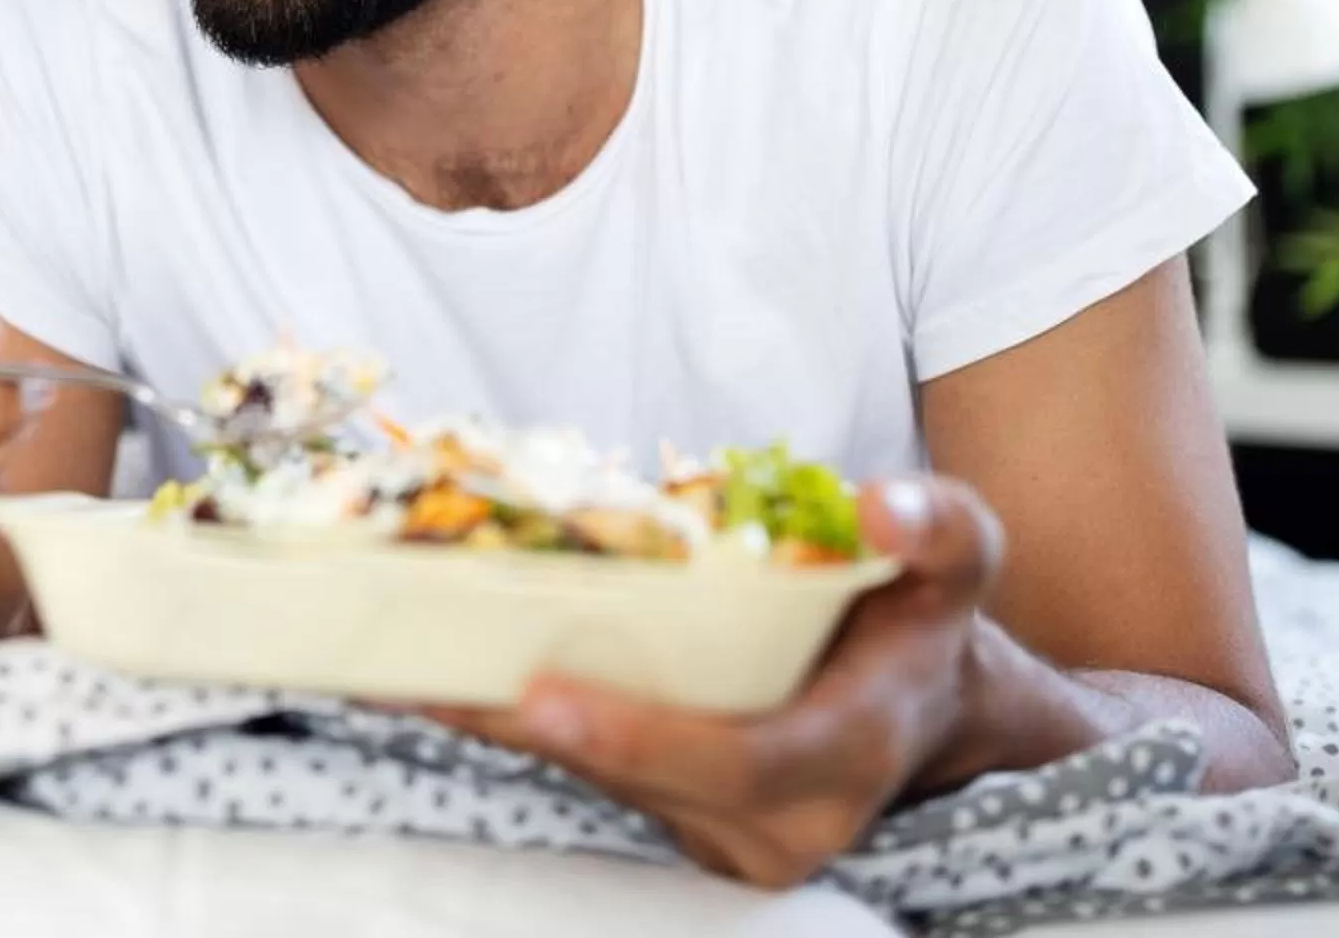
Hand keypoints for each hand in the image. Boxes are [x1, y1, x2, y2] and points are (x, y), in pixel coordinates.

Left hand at [439, 476, 1004, 889]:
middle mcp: (775, 824)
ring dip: (485, 722)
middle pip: (627, 780)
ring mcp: (714, 830)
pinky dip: (500, 718)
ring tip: (382, 663)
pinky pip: (577, 769)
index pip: (732, 766)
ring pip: (586, 781)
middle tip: (409, 671)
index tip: (542, 693)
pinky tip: (415, 671)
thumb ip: (937, 529)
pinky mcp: (668, 813)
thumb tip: (880, 508)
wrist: (924, 709)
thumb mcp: (956, 563)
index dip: (638, 736)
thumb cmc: (922, 624)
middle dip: (515, 726)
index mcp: (840, 762)